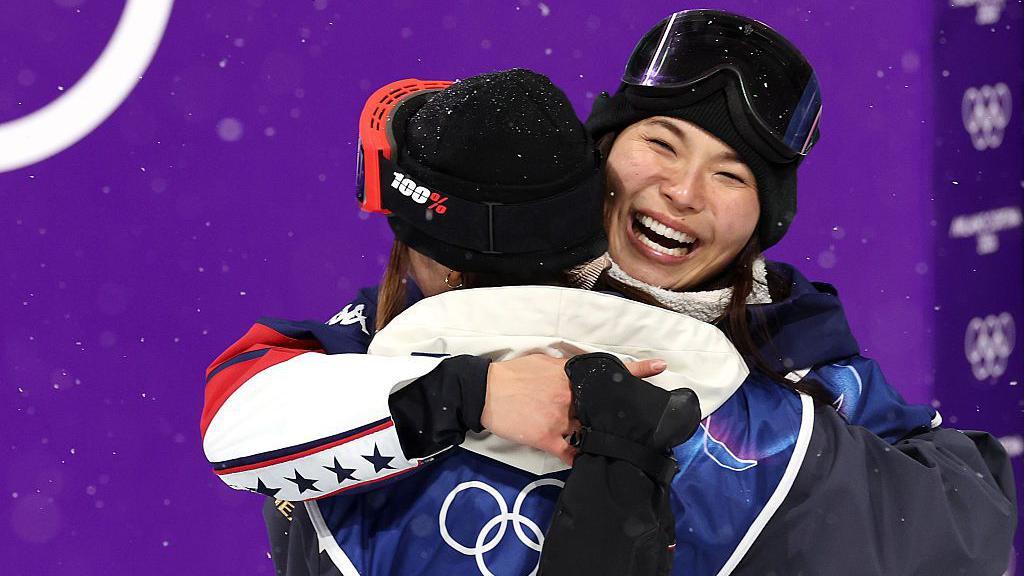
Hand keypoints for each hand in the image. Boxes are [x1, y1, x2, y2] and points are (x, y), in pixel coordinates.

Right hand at [481, 353, 666, 464]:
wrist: (485, 392)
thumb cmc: (513, 375)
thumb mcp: (544, 363)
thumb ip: (567, 370)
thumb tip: (585, 373)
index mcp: (570, 376)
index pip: (609, 371)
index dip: (638, 370)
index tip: (661, 368)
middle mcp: (570, 397)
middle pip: (605, 408)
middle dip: (620, 414)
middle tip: (639, 419)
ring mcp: (560, 419)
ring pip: (592, 431)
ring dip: (601, 436)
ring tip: (612, 441)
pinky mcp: (547, 439)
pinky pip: (571, 452)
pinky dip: (579, 456)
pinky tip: (585, 458)